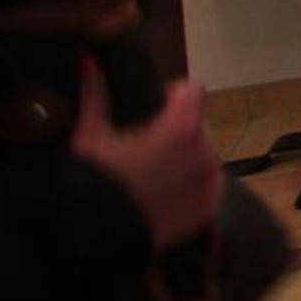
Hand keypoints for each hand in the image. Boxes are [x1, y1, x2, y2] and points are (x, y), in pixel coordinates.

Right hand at [70, 64, 223, 249]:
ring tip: (151, 174)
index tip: (154, 105)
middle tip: (145, 146)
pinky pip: (205, 185)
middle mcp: (206, 150)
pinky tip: (162, 195)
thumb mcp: (90, 136)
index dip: (173, 94)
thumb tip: (89, 62)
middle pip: (197, 125)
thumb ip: (95, 96)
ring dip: (184, 158)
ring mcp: (211, 180)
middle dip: (176, 130)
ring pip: (203, 155)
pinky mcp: (209, 207)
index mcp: (182, 126)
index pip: (192, 90)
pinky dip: (189, 186)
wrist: (92, 238)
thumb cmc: (92, 181)